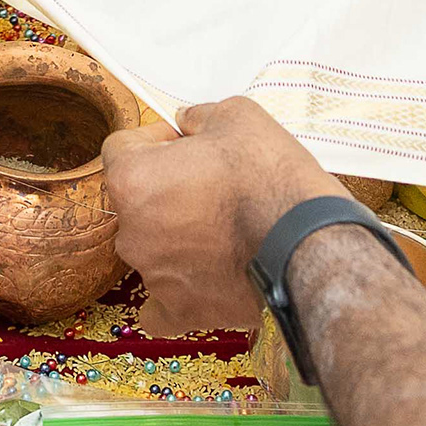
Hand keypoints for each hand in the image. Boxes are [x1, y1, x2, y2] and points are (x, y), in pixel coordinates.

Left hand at [104, 98, 330, 336]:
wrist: (305, 241)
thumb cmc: (269, 177)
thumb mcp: (234, 116)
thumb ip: (197, 116)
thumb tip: (187, 122)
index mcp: (132, 180)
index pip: (120, 148)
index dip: (154, 139)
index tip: (181, 141)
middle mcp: (132, 232)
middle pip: (137, 200)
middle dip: (167, 188)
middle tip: (211, 184)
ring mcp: (154, 275)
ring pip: (153, 248)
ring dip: (177, 236)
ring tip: (225, 228)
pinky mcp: (182, 309)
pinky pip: (161, 307)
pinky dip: (176, 293)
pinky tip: (199, 279)